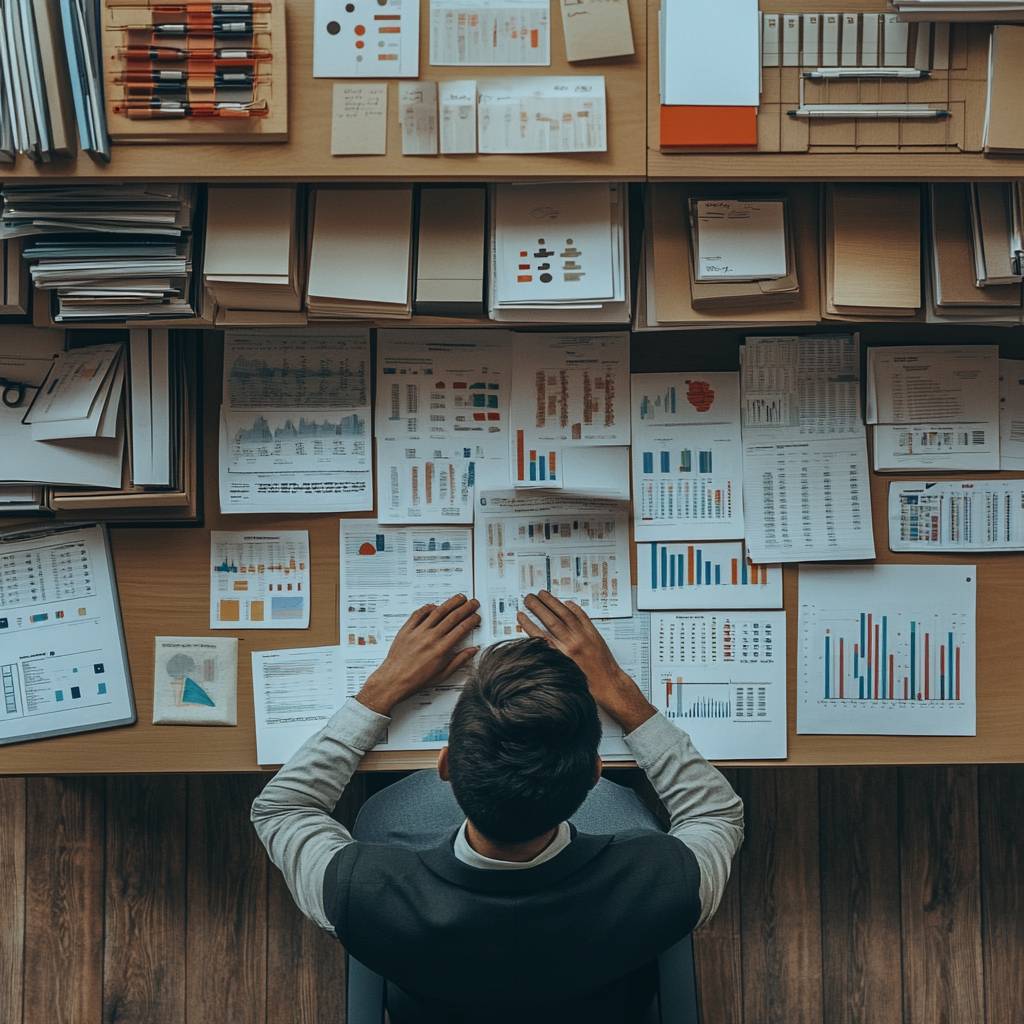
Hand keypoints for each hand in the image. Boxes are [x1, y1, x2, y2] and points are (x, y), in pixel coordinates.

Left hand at [357, 595, 479, 715]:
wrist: (393, 680)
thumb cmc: (416, 680)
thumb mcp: (442, 674)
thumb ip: (459, 660)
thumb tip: (472, 651)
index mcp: (441, 649)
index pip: (462, 629)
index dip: (472, 620)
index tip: (476, 617)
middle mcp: (431, 638)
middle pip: (453, 617)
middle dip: (466, 608)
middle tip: (472, 603)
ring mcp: (418, 632)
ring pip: (438, 612)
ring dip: (451, 603)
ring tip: (459, 598)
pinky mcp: (406, 630)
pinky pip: (419, 614)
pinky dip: (428, 607)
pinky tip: (434, 605)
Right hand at [517, 591, 655, 732]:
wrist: (609, 685)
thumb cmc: (588, 685)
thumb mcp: (563, 674)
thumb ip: (553, 659)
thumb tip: (540, 646)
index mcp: (562, 656)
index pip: (540, 635)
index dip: (528, 624)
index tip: (520, 616)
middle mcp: (572, 644)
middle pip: (551, 620)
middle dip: (538, 607)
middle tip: (528, 598)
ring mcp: (584, 636)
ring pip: (565, 614)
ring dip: (553, 603)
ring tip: (543, 594)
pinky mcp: (594, 634)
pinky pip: (582, 616)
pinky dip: (574, 608)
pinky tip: (567, 602)